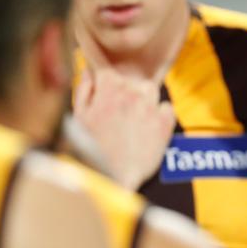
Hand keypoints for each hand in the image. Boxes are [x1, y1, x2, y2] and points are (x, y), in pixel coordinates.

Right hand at [73, 68, 175, 190]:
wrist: (114, 178)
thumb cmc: (93, 149)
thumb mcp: (79, 118)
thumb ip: (84, 89)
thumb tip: (89, 71)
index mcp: (109, 90)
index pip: (109, 69)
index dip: (106, 79)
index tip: (105, 89)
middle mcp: (132, 94)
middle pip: (132, 80)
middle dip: (126, 92)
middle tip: (119, 112)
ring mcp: (151, 108)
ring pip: (151, 90)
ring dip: (145, 99)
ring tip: (134, 119)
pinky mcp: (165, 123)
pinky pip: (167, 107)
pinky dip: (161, 114)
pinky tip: (149, 128)